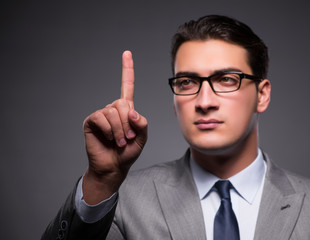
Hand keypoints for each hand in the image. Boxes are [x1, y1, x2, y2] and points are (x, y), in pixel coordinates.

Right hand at [82, 51, 147, 203]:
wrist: (114, 167)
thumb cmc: (128, 152)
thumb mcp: (142, 137)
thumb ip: (142, 122)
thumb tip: (130, 110)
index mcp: (126, 109)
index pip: (127, 86)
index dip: (127, 69)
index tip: (127, 52)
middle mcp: (113, 108)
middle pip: (123, 102)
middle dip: (128, 123)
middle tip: (128, 138)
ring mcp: (101, 114)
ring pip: (113, 111)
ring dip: (120, 129)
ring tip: (120, 141)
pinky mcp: (91, 121)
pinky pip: (101, 117)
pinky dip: (109, 130)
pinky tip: (109, 138)